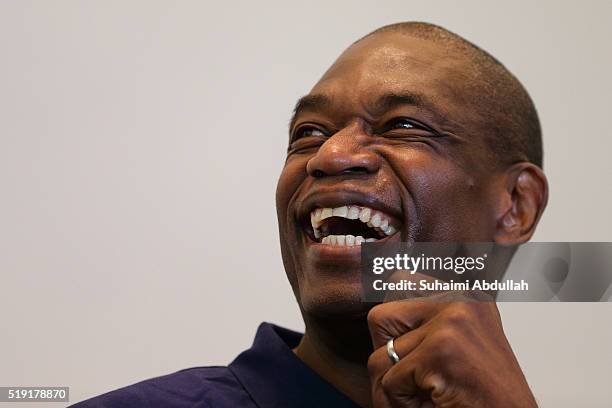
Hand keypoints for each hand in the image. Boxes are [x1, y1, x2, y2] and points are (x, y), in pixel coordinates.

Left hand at [367, 294, 536, 406]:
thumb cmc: (487, 396)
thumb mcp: (459, 344)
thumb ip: (426, 323)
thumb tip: (377, 314)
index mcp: (467, 297)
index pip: (399, 282)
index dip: (393, 325)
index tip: (407, 348)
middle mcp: (461, 302)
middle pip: (381, 317)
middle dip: (387, 354)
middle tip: (416, 378)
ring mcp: (451, 325)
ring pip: (381, 356)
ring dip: (396, 386)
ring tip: (430, 395)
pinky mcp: (441, 351)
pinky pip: (390, 381)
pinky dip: (403, 403)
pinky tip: (435, 404)